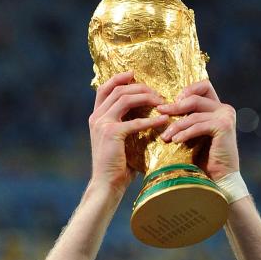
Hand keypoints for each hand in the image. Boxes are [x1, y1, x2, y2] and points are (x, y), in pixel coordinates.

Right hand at [89, 71, 168, 195]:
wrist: (107, 185)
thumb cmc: (117, 167)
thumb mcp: (119, 141)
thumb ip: (127, 125)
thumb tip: (148, 115)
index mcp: (96, 117)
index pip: (104, 88)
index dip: (119, 78)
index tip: (134, 74)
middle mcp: (97, 117)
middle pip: (118, 90)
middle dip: (140, 87)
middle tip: (157, 92)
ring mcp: (102, 124)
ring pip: (125, 98)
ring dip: (146, 97)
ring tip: (161, 102)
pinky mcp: (112, 134)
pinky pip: (135, 121)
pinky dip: (151, 120)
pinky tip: (164, 120)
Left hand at [157, 80, 238, 180]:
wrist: (220, 179)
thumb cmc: (206, 160)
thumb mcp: (195, 135)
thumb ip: (188, 120)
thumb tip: (164, 109)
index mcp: (219, 108)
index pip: (203, 86)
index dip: (187, 90)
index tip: (171, 103)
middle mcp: (225, 109)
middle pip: (195, 98)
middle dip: (175, 106)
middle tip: (160, 112)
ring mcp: (226, 116)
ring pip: (194, 114)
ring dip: (176, 125)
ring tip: (165, 136)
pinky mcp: (223, 127)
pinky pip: (198, 126)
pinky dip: (185, 133)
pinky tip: (174, 141)